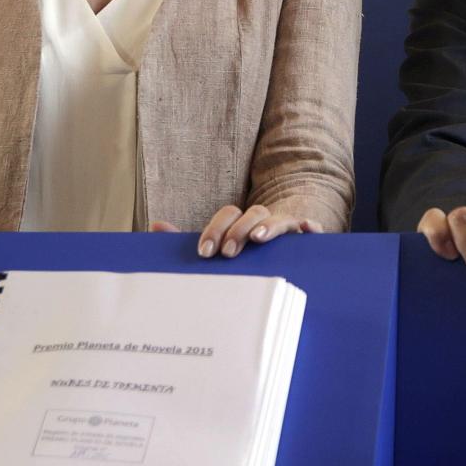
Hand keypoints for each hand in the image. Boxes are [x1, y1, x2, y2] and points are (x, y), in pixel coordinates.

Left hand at [150, 204, 322, 258]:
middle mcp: (263, 219)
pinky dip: (309, 226)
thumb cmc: (245, 250)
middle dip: (238, 230)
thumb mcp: (218, 245)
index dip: (215, 229)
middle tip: (227, 253)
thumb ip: (190, 239)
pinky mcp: (305, 235)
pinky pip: (311, 226)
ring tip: (257, 239)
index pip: (227, 214)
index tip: (205, 252)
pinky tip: (306, 231)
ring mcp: (286, 225)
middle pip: (252, 213)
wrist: (284, 244)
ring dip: (268, 226)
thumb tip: (155, 226)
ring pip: (279, 218)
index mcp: (241, 220)